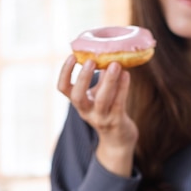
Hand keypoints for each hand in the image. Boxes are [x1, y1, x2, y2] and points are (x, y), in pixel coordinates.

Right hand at [57, 56, 137, 176]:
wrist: (119, 138)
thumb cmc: (108, 110)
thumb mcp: (99, 94)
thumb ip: (100, 77)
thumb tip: (104, 52)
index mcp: (79, 103)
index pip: (63, 88)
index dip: (65, 73)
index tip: (72, 56)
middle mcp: (86, 112)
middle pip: (77, 96)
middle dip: (83, 78)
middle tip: (91, 60)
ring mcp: (101, 118)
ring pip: (102, 100)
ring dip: (108, 81)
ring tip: (115, 64)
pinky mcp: (116, 121)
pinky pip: (119, 103)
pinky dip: (123, 88)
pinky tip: (127, 75)